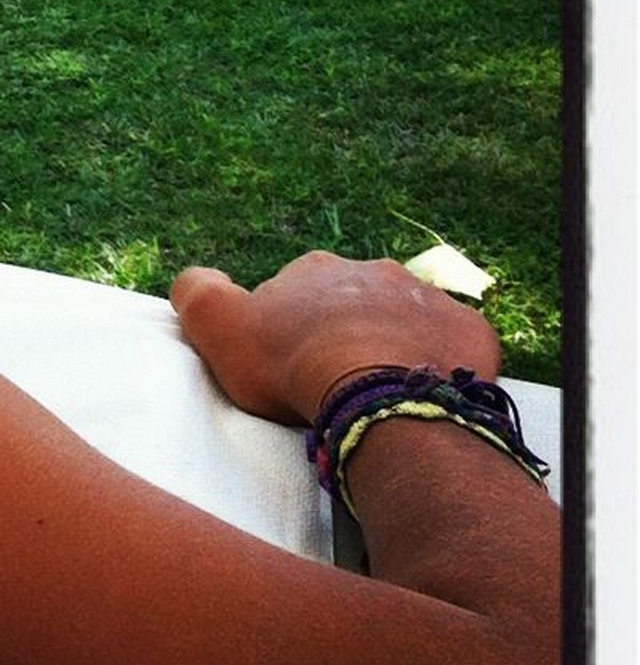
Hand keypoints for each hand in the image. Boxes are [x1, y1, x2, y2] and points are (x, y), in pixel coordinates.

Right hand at [170, 251, 502, 424]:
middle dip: (347, 330)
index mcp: (315, 268)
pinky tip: (427, 392)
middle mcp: (373, 270)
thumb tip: (194, 278)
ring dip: (395, 343)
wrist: (380, 396)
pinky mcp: (470, 332)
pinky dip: (442, 362)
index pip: (298, 291)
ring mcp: (427, 298)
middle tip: (338, 377)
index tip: (290, 363)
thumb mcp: (218, 327)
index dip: (291, 327)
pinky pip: (455, 343)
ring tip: (384, 389)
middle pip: (354, 301)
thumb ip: (196, 291)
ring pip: (406, 319)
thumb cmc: (292, 365)